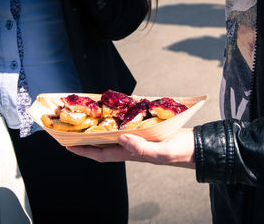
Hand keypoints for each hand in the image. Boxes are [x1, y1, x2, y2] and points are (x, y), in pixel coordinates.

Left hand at [67, 128, 195, 168]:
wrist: (195, 146)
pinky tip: (115, 110)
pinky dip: (119, 118)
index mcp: (132, 154)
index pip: (102, 154)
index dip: (84, 151)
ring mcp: (138, 138)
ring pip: (114, 134)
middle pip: (104, 143)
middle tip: (73, 128)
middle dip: (87, 138)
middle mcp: (132, 146)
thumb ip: (142, 148)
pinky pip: (127, 124)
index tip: (68, 145)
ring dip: (101, 128)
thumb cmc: (180, 152)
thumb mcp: (162, 152)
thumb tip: (122, 139)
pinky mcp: (147, 130)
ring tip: (89, 117)